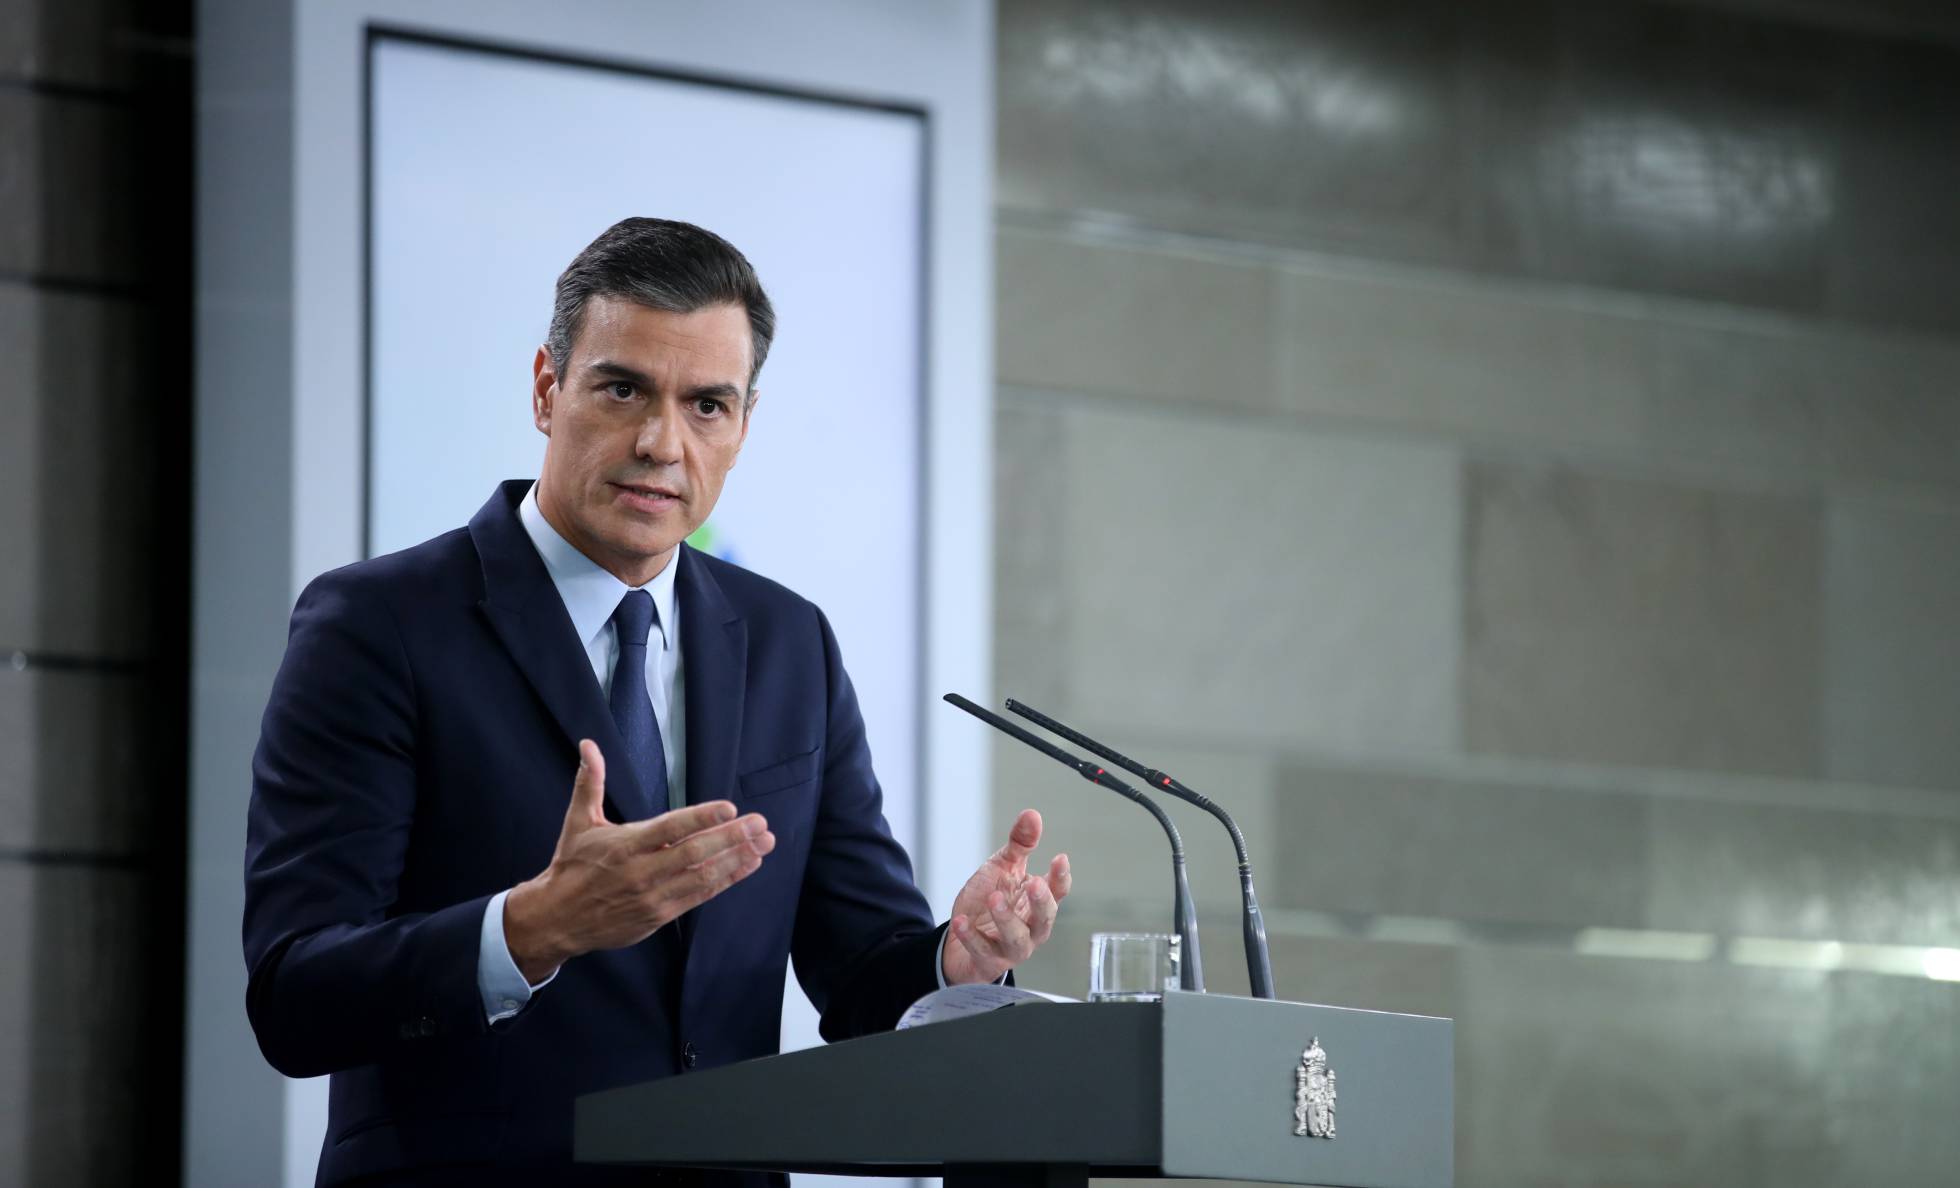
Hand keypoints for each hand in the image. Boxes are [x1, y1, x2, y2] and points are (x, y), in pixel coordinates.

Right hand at [503, 739, 775, 981]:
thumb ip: (590, 783)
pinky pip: (699, 896)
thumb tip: (589, 745)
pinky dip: (726, 880)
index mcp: (624, 846)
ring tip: (764, 843)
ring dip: (736, 859)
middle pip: (693, 853)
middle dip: (731, 838)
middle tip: (760, 823)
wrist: (557, 920)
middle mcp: (641, 872)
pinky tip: (748, 865)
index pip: (669, 829)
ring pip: (702, 876)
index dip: (700, 818)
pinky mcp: (660, 915)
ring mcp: (652, 896)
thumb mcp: (578, 822)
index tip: (729, 808)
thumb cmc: (571, 865)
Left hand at [942, 809, 1070, 984]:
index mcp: (1037, 903)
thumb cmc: (990, 900)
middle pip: (1044, 919)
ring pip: (1017, 940)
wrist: (963, 933)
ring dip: (1007, 920)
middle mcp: (1031, 928)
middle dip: (1041, 902)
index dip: (1060, 877)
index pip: (1058, 891)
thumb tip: (1032, 814)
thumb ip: (1020, 844)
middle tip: (1034, 884)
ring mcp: (1010, 947)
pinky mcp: (987, 960)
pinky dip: (971, 937)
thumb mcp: (1003, 867)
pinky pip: (982, 951)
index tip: (1060, 858)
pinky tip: (961, 922)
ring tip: (995, 899)